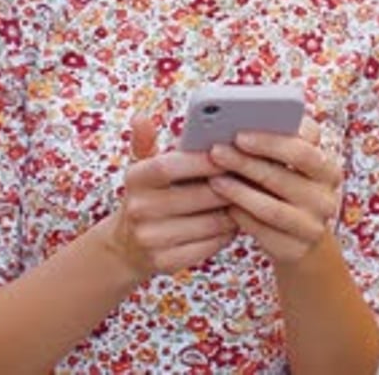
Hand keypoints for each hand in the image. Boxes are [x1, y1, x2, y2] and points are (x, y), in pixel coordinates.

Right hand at [106, 115, 235, 279]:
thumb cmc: (146, 195)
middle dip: (228, 186)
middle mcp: (139, 209)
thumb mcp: (141, 166)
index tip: (229, 152)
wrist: (125, 247)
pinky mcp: (165, 263)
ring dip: (234, 211)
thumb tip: (140, 116)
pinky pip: (209, 246)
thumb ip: (145, 141)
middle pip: (196, 196)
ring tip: (250, 198)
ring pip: (208, 223)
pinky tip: (235, 221)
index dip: (202, 161)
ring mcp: (151, 239)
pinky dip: (226, 233)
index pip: (170, 165)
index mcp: (135, 178)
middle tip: (252, 176)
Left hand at [207, 117, 342, 264]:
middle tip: (216, 151)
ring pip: (271, 207)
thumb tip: (233, 124)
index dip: (270, 141)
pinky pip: (263, 231)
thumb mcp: (286, 163)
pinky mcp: (297, 249)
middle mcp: (325, 196)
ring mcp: (314, 225)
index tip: (239, 133)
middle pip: (283, 175)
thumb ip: (273, 143)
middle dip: (246, 162)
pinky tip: (224, 205)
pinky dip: (241, 216)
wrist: (299, 237)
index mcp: (326, 166)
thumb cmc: (283, 186)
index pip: (303, 148)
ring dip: (238, 191)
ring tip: (213, 179)